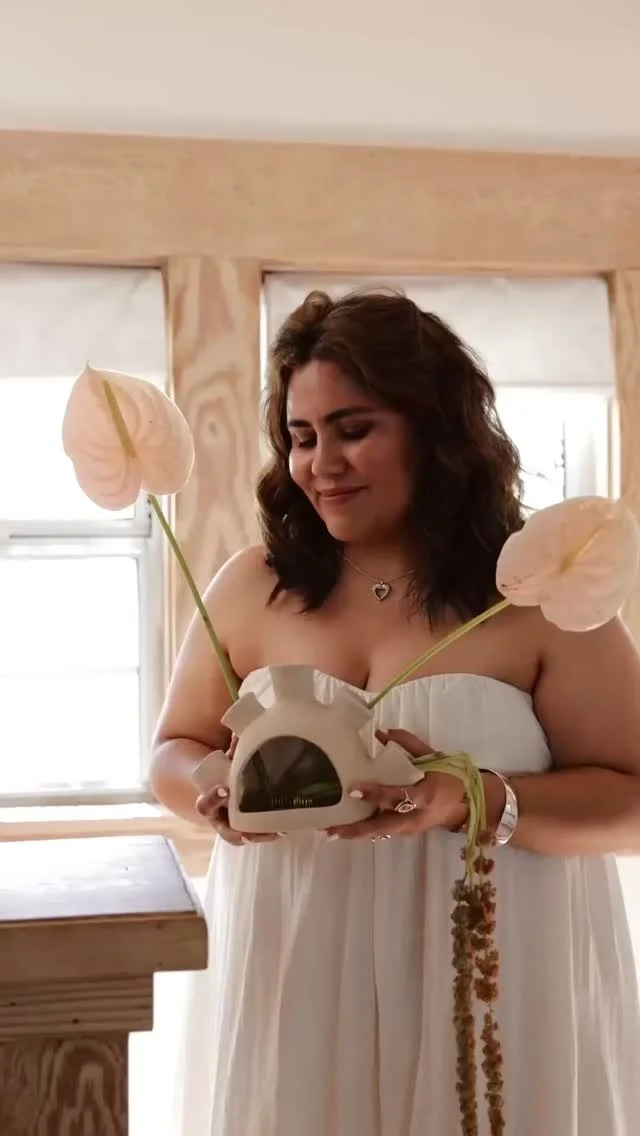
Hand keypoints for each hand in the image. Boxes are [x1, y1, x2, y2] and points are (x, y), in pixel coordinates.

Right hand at [195, 736, 280, 845]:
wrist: (221, 787)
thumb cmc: (226, 772)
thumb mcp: (228, 760)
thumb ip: (235, 747)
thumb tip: (244, 725)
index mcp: (210, 801)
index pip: (205, 804)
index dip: (213, 798)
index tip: (225, 789)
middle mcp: (220, 819)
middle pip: (226, 831)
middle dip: (240, 829)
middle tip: (253, 825)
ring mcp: (234, 828)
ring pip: (244, 839)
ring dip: (259, 835)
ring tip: (277, 830)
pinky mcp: (249, 831)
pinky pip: (257, 837)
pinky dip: (270, 833)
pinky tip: (285, 828)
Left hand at [326, 729, 468, 841]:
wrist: (471, 803)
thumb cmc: (451, 776)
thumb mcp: (433, 756)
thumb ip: (407, 744)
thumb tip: (380, 732)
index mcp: (425, 794)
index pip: (397, 795)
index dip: (375, 793)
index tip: (352, 788)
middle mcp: (416, 816)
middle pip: (383, 826)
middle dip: (356, 829)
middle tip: (330, 828)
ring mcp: (412, 828)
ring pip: (380, 833)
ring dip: (355, 833)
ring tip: (330, 832)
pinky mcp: (408, 832)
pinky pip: (384, 832)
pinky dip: (365, 832)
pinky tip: (346, 830)